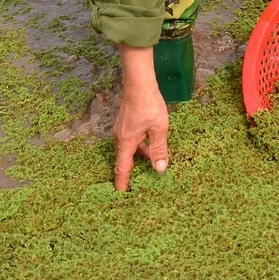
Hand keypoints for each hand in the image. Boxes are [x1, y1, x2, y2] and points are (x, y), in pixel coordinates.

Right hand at [113, 44, 168, 191]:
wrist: (139, 83)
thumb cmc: (149, 105)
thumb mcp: (159, 129)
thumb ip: (158, 150)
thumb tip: (159, 170)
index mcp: (126, 143)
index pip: (122, 169)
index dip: (122, 183)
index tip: (121, 196)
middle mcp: (119, 138)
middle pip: (124, 160)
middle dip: (131, 172)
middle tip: (140, 183)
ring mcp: (120, 130)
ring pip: (128, 150)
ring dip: (138, 157)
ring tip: (150, 163)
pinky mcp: (124, 123)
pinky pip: (129, 141)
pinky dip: (137, 147)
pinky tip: (149, 145)